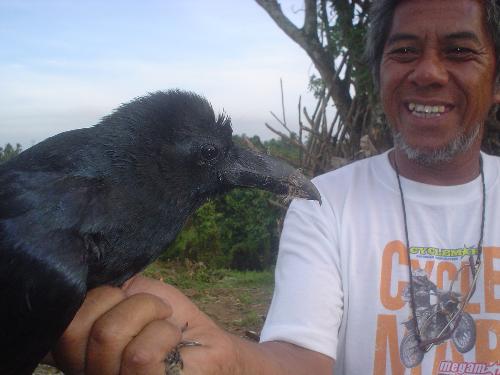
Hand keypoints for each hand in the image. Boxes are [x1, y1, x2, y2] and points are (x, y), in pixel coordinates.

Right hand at [51, 276, 187, 374]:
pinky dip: (163, 333)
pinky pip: (139, 355)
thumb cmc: (170, 321)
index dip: (91, 299)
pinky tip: (174, 340)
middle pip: (74, 328)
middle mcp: (87, 371)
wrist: (210, 346)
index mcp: (80, 351)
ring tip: (164, 323)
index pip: (58, 325)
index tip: (122, 296)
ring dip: (147, 313)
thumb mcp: (132, 294)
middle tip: (149, 308)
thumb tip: (77, 282)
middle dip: (119, 301)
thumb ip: (103, 292)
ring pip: (107, 335)